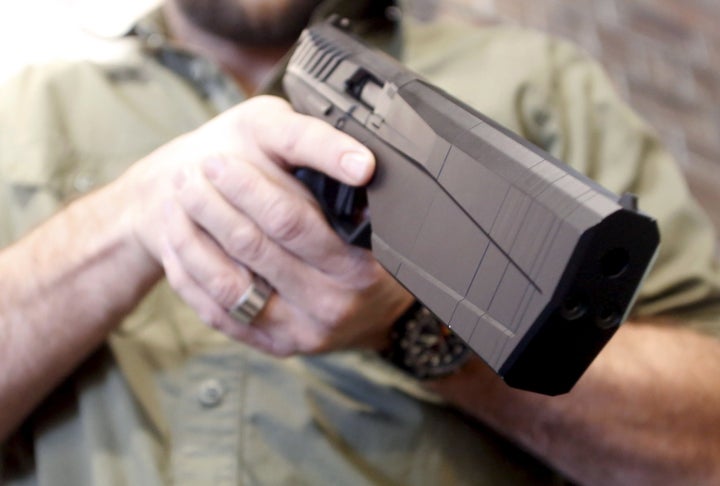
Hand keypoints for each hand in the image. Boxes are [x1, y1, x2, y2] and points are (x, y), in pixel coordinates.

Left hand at [122, 96, 413, 355]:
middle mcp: (329, 304)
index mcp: (356, 266)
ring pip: (227, 285)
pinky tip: (175, 246)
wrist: (381, 312)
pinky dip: (189, 277)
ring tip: (173, 205)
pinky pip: (218, 313)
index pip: (291, 222)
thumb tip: (345, 160)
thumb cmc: (373, 251)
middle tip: (186, 177)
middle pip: (252, 248)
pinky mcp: (276, 345)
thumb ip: (349, 187)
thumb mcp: (377, 216)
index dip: (250, 189)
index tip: (220, 163)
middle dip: (212, 206)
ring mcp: (300, 331)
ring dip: (191, 241)